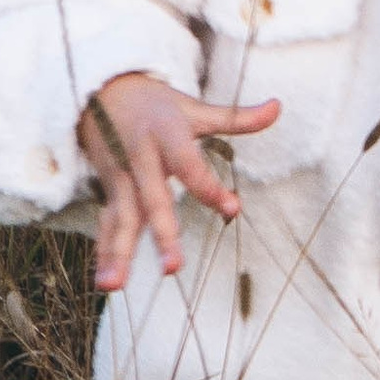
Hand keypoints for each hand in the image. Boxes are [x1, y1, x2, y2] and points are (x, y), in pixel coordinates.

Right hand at [78, 72, 279, 291]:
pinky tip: (105, 284)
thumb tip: (278, 107)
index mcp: (166, 136)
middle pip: (153, 201)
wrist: (102, 91)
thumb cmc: (157, 105)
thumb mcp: (194, 109)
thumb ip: (237, 118)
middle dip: (162, 235)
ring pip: (121, 219)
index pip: (191, 166)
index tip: (233, 209)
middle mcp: (140, 160)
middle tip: (173, 269)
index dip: (210, 188)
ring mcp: (121, 178)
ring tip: (114, 287)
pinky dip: (104, 252)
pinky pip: (107, 225)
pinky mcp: (109, 191)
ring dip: (118, 254)